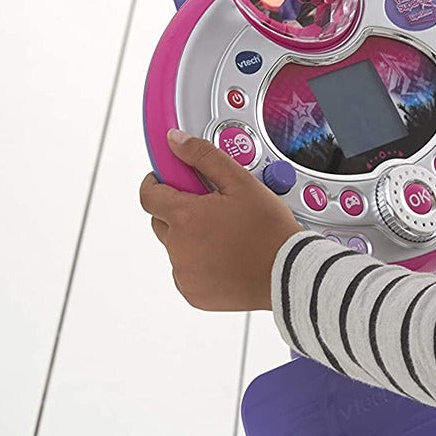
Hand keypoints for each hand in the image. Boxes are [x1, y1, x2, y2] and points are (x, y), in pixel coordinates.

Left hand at [139, 131, 304, 311]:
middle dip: (179, 210)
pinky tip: (225, 256)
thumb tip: (176, 141)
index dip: (156, 181)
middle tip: (211, 208)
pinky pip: (186, 271)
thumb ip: (204, 157)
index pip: (149, 195)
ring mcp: (183, 272)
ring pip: (176, 246)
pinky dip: (199, 262)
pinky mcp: (192, 293)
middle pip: (161, 220)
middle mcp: (178, 246)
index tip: (168, 177)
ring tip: (226, 234)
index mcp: (185, 217)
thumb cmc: (269, 230)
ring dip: (191, 237)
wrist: (287, 273)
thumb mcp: (241, 182)